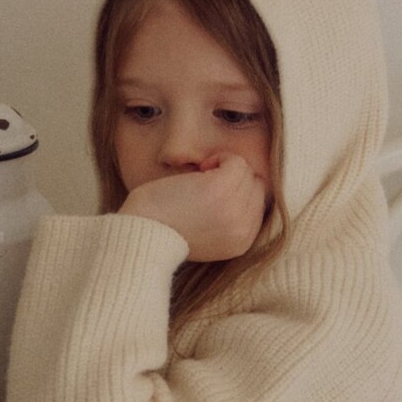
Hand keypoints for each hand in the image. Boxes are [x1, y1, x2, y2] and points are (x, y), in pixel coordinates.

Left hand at [118, 154, 266, 261]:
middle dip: (234, 179)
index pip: (258, 204)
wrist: (144, 235)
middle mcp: (243, 229)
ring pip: (247, 171)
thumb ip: (230, 219)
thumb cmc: (165, 229)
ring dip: (224, 167)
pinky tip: (200, 169)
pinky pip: (236, 161)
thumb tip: (246, 186)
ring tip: (200, 178)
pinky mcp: (221, 189)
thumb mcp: (208, 234)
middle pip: (257, 186)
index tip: (210, 196)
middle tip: (204, 185)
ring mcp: (234, 209)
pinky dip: (219, 158)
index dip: (237, 193)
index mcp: (241, 243)